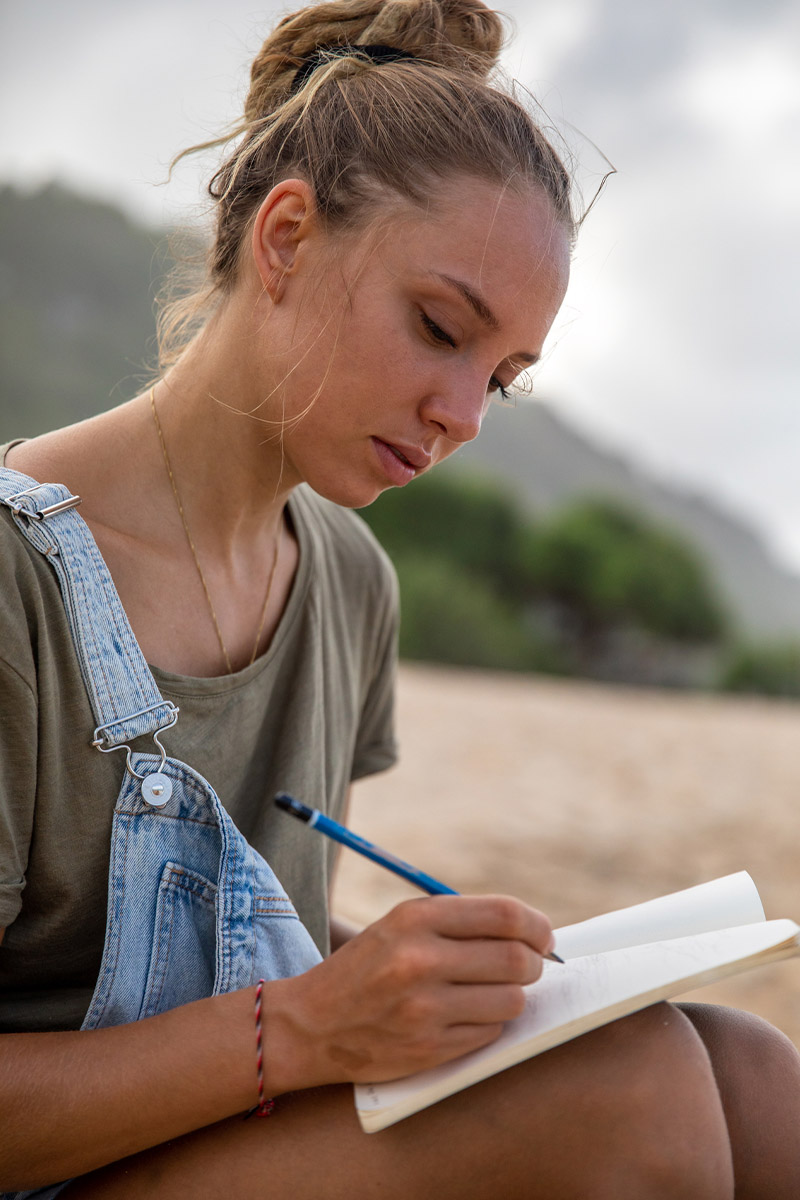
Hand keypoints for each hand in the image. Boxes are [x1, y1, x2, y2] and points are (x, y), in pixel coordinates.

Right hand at [263, 894, 553, 1091]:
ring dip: (511, 997)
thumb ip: (462, 922)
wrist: (312, 1024)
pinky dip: (487, 1024)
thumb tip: (533, 932)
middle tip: (527, 966)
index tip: (544, 936)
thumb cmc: (370, 966)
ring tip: (489, 992)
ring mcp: (424, 1010)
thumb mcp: (403, 924)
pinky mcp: (429, 1049)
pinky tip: (462, 1017)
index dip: (536, 926)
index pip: (504, 915)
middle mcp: (420, 961)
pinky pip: (490, 1034)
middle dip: (533, 964)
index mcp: (415, 919)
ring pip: (510, 1001)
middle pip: (516, 960)